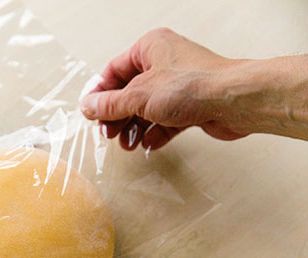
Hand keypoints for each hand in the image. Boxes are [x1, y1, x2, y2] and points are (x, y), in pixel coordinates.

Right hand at [80, 27, 248, 149]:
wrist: (236, 102)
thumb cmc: (195, 86)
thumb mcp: (139, 96)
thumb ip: (110, 104)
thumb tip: (88, 106)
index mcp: (150, 48)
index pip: (113, 72)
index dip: (100, 95)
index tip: (91, 114)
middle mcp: (164, 63)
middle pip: (128, 93)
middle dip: (117, 116)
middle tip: (108, 133)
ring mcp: (178, 85)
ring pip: (145, 109)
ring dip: (134, 129)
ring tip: (128, 143)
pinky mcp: (190, 106)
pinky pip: (164, 121)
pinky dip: (154, 133)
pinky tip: (149, 144)